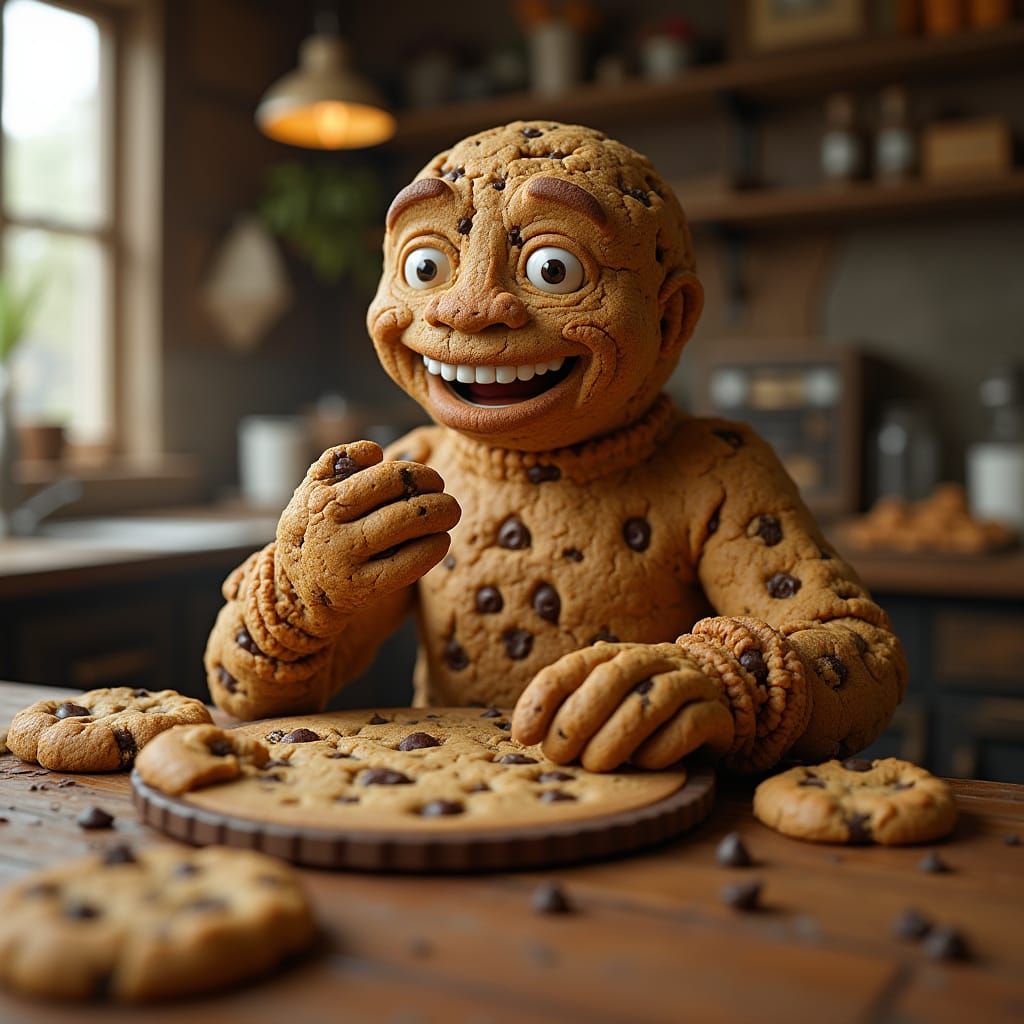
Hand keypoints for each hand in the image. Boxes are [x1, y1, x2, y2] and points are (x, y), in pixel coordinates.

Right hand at [277, 440, 460, 615]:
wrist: (296, 588)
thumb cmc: (315, 527)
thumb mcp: (314, 489)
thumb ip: (340, 461)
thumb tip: (376, 450)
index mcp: (322, 497)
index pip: (384, 475)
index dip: (417, 473)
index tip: (431, 479)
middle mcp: (329, 527)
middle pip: (396, 496)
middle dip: (433, 493)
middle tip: (446, 495)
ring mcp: (344, 559)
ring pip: (404, 526)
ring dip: (438, 516)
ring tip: (451, 513)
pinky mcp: (360, 589)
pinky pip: (407, 565)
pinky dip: (431, 549)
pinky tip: (442, 541)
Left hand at [512, 642, 733, 772]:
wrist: (714, 702)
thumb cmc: (643, 709)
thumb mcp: (604, 704)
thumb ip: (569, 709)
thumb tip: (527, 733)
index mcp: (615, 655)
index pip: (573, 667)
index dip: (544, 698)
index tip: (524, 734)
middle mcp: (652, 660)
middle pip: (612, 678)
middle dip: (579, 717)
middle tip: (559, 754)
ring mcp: (687, 682)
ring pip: (649, 701)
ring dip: (616, 737)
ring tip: (596, 765)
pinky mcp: (716, 712)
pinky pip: (689, 725)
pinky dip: (662, 747)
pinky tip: (643, 763)